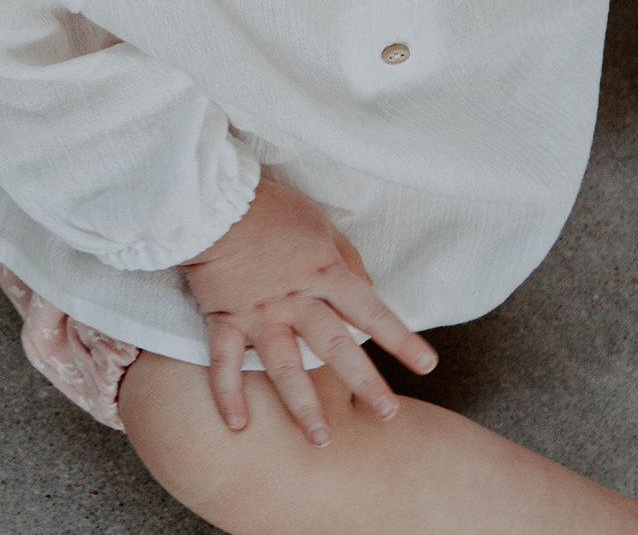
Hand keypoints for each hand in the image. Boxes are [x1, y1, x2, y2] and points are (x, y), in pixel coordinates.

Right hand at [179, 173, 436, 446]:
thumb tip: (367, 289)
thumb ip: (345, 259)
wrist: (212, 198)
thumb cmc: (269, 207)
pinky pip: (225, 362)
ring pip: (285, 367)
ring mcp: (259, 312)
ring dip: (303, 406)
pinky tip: (238, 426)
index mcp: (324, 271)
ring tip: (320, 440)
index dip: (400, 338)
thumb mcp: (319, 224)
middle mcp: (296, 298)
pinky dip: (227, 394)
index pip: (370, 309)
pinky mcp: (223, 317)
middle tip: (387, 415)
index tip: (426, 365)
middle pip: (336, 346)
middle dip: (364, 383)